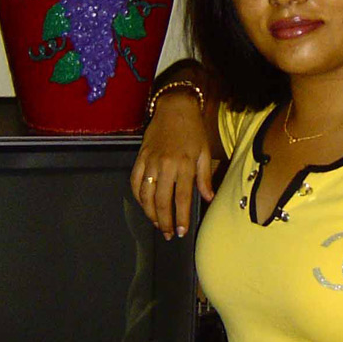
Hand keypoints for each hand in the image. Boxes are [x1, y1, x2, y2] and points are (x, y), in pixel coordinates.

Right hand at [130, 93, 215, 238]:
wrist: (175, 108)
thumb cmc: (193, 130)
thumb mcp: (204, 152)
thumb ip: (205, 177)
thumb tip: (208, 198)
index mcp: (185, 165)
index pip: (182, 198)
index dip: (181, 218)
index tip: (181, 231)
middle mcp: (166, 165)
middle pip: (162, 201)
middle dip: (164, 221)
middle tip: (167, 234)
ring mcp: (150, 161)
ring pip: (145, 194)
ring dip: (149, 212)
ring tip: (156, 223)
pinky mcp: (140, 157)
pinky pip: (134, 181)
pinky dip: (137, 196)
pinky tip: (143, 205)